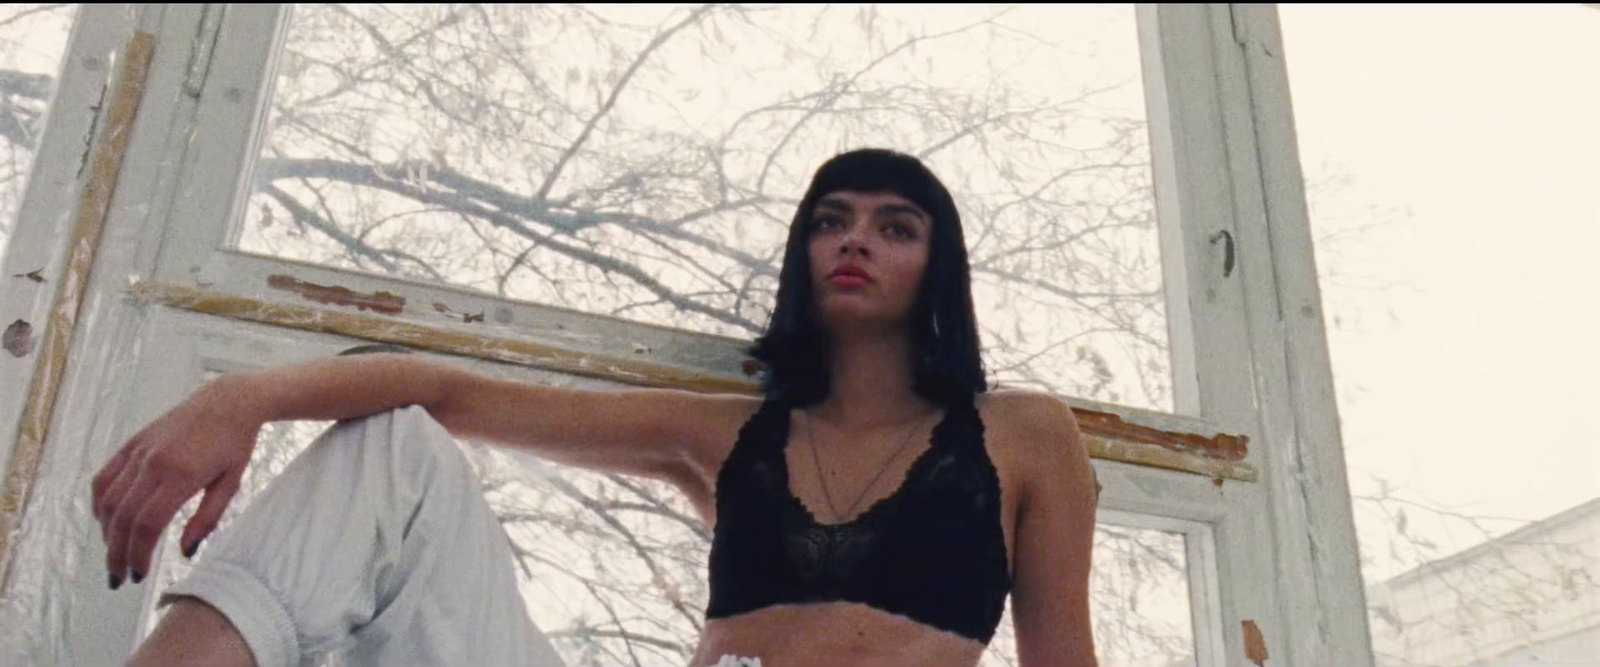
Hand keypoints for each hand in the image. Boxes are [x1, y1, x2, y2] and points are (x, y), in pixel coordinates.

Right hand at [92, 376, 265, 587]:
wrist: (228, 401)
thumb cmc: (235, 444)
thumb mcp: (231, 485)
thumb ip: (207, 520)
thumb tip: (186, 552)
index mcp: (181, 475)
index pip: (147, 525)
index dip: (138, 554)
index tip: (138, 576)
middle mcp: (153, 463)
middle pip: (123, 517)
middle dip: (117, 553)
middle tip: (118, 577)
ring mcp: (139, 451)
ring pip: (108, 499)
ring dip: (106, 532)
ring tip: (114, 554)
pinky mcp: (132, 443)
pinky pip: (105, 477)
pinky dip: (100, 502)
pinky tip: (106, 521)